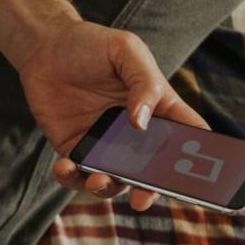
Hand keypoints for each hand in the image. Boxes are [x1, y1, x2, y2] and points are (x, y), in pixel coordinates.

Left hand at [19, 19, 208, 210]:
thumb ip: (143, 83)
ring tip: (97, 180)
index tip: (198, 176)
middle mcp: (135, 133)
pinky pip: (76, 175)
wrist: (46, 47)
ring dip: (107, 188)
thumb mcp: (127, 51)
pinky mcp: (75, 150)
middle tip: (143, 198)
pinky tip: (65, 166)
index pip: (187, 136)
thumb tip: (142, 123)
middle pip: (152, 172)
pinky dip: (71, 178)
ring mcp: (105, 145)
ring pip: (114, 181)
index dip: (198, 157)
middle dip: (150, 190)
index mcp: (159, 108)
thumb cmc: (93, 45)